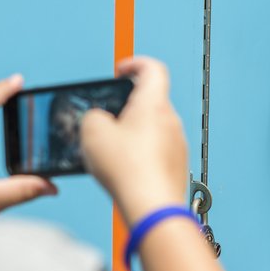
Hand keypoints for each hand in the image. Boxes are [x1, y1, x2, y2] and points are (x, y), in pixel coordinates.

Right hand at [80, 56, 187, 224]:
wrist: (152, 207)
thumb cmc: (128, 169)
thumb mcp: (92, 132)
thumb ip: (93, 116)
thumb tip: (100, 119)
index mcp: (153, 104)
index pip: (153, 69)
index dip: (135, 64)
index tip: (121, 71)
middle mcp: (170, 121)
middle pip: (150, 102)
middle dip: (126, 107)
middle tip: (106, 120)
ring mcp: (177, 144)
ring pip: (153, 129)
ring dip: (133, 134)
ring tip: (112, 151)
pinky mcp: (177, 166)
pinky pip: (157, 152)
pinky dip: (141, 155)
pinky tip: (125, 170)